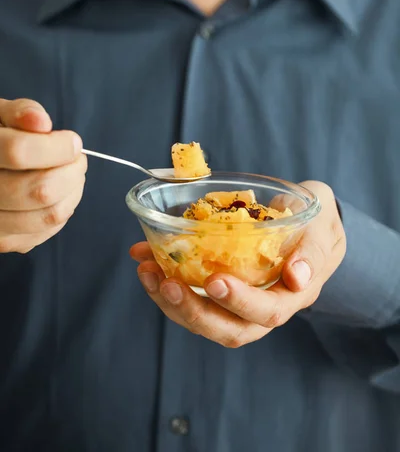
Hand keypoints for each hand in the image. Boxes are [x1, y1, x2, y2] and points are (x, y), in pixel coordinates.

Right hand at [0, 98, 86, 253]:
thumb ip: (20, 112)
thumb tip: (42, 123)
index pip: (19, 152)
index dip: (57, 146)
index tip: (72, 142)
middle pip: (40, 190)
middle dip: (72, 171)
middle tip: (76, 159)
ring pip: (48, 215)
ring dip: (73, 193)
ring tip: (71, 175)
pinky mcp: (2, 241)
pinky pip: (45, 232)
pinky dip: (62, 211)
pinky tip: (58, 194)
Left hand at [130, 181, 345, 346]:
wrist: (308, 218)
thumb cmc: (317, 222)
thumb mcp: (323, 226)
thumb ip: (313, 249)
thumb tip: (298, 277)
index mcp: (293, 295)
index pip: (267, 311)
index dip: (240, 302)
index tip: (215, 282)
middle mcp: (263, 306)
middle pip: (228, 329)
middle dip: (193, 311)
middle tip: (167, 284)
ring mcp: (239, 300)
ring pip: (204, 317)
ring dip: (171, 300)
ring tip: (147, 271)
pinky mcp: (219, 287)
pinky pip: (190, 294)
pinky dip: (164, 280)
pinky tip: (144, 258)